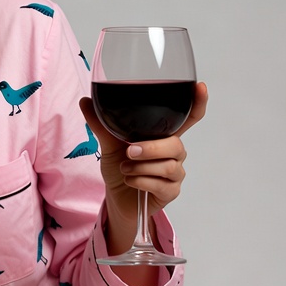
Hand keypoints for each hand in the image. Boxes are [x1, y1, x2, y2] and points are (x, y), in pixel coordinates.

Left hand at [79, 82, 207, 253]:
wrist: (116, 197)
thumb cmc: (120, 167)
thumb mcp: (108, 144)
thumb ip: (101, 124)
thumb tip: (85, 101)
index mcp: (163, 136)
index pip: (187, 118)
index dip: (197, 103)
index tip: (200, 88)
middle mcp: (173, 153)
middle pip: (176, 145)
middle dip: (152, 148)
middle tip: (130, 152)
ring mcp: (175, 173)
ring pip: (169, 166)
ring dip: (142, 167)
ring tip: (125, 168)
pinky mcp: (171, 192)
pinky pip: (162, 185)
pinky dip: (141, 182)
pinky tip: (130, 180)